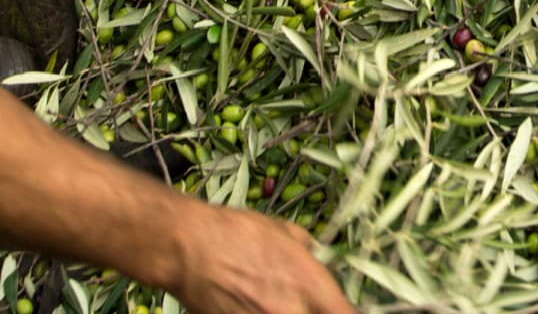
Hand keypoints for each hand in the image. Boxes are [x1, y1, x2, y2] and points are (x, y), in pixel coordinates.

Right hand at [168, 203, 357, 313]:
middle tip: (303, 303)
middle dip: (314, 312)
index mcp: (310, 284)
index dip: (347, 313)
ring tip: (271, 301)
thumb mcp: (284, 231)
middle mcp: (292, 311)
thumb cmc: (235, 233)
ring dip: (288, 312)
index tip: (344, 310)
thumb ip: (308, 251)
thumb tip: (318, 258)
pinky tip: (253, 304)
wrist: (189, 247)